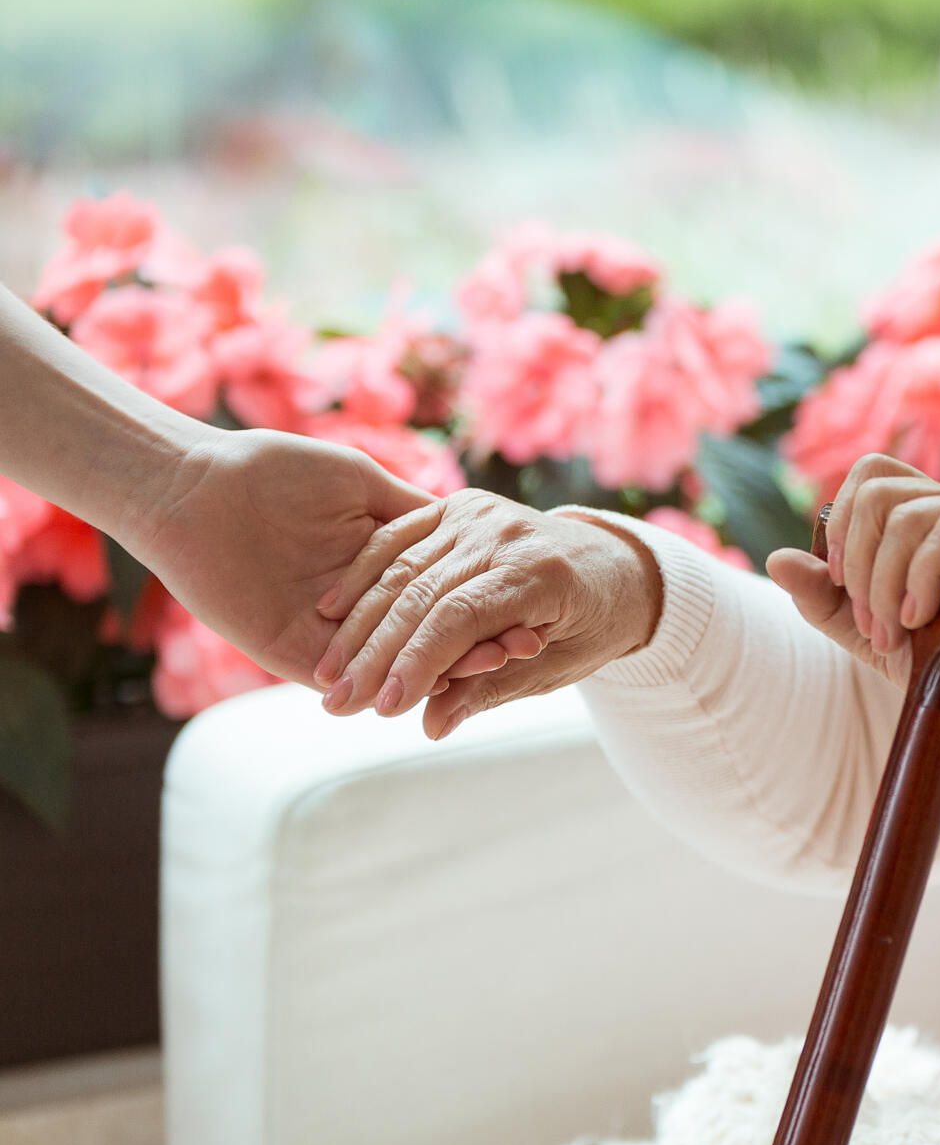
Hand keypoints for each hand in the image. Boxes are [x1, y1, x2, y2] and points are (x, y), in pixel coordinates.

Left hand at [124, 428, 516, 685]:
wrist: (197, 487)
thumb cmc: (275, 470)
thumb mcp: (363, 484)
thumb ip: (411, 512)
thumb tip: (463, 522)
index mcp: (374, 566)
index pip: (443, 594)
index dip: (487, 600)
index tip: (535, 601)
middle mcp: (358, 608)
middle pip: (433, 634)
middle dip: (486, 640)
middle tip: (536, 643)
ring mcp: (330, 637)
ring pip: (406, 660)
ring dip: (458, 663)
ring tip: (511, 657)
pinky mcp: (297, 656)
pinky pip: (364, 673)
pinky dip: (409, 674)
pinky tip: (454, 668)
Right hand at [313, 490, 663, 738]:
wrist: (615, 565)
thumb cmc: (591, 626)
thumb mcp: (558, 668)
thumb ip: (493, 689)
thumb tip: (432, 726)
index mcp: (541, 573)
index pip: (461, 618)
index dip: (417, 662)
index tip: (381, 708)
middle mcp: (507, 533)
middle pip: (423, 594)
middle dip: (375, 654)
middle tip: (337, 703)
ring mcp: (479, 512)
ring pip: (401, 568)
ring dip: (358, 624)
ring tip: (328, 675)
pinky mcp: (458, 506)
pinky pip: (398, 539)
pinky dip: (363, 575)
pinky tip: (330, 613)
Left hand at [764, 454, 939, 758]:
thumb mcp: (874, 635)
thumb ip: (827, 600)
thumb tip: (776, 560)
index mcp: (938, 518)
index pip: (875, 474)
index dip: (843, 521)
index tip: (841, 584)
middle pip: (882, 489)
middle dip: (857, 560)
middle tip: (869, 622)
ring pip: (910, 515)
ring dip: (884, 583)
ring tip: (894, 633)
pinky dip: (918, 579)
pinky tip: (919, 619)